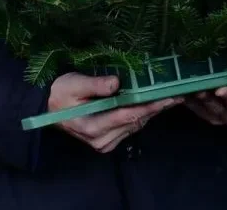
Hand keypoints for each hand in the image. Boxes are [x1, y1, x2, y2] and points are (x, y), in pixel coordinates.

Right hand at [49, 72, 181, 153]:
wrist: (48, 107)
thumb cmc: (60, 93)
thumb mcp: (73, 84)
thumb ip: (95, 84)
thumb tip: (117, 83)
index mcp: (92, 127)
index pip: (129, 115)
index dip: (151, 105)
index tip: (169, 96)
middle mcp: (101, 140)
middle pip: (136, 122)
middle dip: (157, 108)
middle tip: (178, 94)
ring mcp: (105, 143)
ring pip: (136, 126)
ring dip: (152, 112)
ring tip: (170, 97)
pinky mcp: (108, 142)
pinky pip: (130, 128)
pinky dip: (143, 116)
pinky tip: (153, 104)